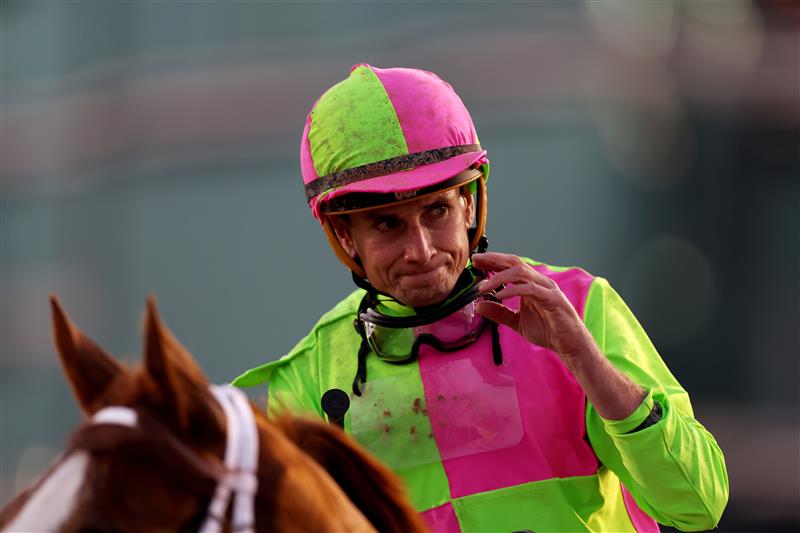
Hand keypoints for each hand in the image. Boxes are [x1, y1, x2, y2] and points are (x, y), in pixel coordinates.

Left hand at [472, 252, 593, 368]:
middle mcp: (539, 282)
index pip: (510, 266)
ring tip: (483, 286)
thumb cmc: (547, 330)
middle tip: (475, 260)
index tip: (475, 261)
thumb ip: (499, 312)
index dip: (492, 261)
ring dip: (499, 277)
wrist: (569, 344)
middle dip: (494, 259)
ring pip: (521, 273)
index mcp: (530, 284)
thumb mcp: (516, 321)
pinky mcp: (552, 299)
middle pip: (514, 262)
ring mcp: (546, 288)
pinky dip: (513, 290)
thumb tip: (478, 306)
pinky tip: (500, 295)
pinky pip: (530, 289)